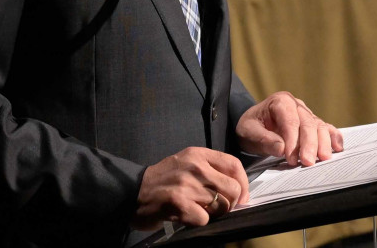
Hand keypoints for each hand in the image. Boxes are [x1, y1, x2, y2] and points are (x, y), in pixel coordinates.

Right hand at [133, 147, 248, 228]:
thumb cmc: (163, 180)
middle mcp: (195, 167)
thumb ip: (210, 170)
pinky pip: (205, 219)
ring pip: (221, 205)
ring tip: (200, 210)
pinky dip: (199, 222)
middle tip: (218, 208)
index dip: (244, 184)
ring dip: (214, 213)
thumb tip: (239, 190)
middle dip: (230, 203)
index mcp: (198, 154)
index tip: (242, 197)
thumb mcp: (186, 164)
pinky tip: (188, 216)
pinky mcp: (178, 204)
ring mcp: (187, 185)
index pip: (234, 165)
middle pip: (233, 188)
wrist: (132, 191)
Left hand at [236, 91, 343, 167]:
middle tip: (307, 162)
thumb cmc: (251, 127)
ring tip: (323, 159)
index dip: (292, 140)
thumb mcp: (249, 132)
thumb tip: (282, 149)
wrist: (255, 125)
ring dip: (323, 143)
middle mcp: (297, 105)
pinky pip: (327, 129)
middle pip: (308, 123)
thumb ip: (264, 140)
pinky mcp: (314, 124)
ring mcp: (307, 114)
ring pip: (320, 126)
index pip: (290, 121)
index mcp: (281, 101)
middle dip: (309, 144)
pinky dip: (334, 138)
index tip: (290, 158)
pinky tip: (337, 148)